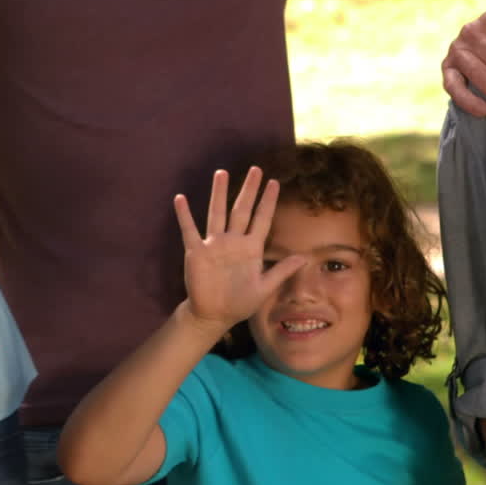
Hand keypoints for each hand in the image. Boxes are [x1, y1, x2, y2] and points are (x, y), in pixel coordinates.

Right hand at [173, 168, 305, 335]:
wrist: (214, 315)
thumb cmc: (239, 302)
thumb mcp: (265, 288)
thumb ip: (282, 271)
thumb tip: (305, 258)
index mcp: (251, 248)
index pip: (262, 219)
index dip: (268, 202)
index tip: (274, 182)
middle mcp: (233, 241)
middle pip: (242, 210)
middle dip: (248, 190)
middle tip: (256, 169)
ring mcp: (214, 245)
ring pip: (217, 213)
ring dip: (219, 194)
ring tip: (221, 173)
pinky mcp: (196, 252)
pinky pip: (190, 230)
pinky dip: (184, 215)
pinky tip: (180, 199)